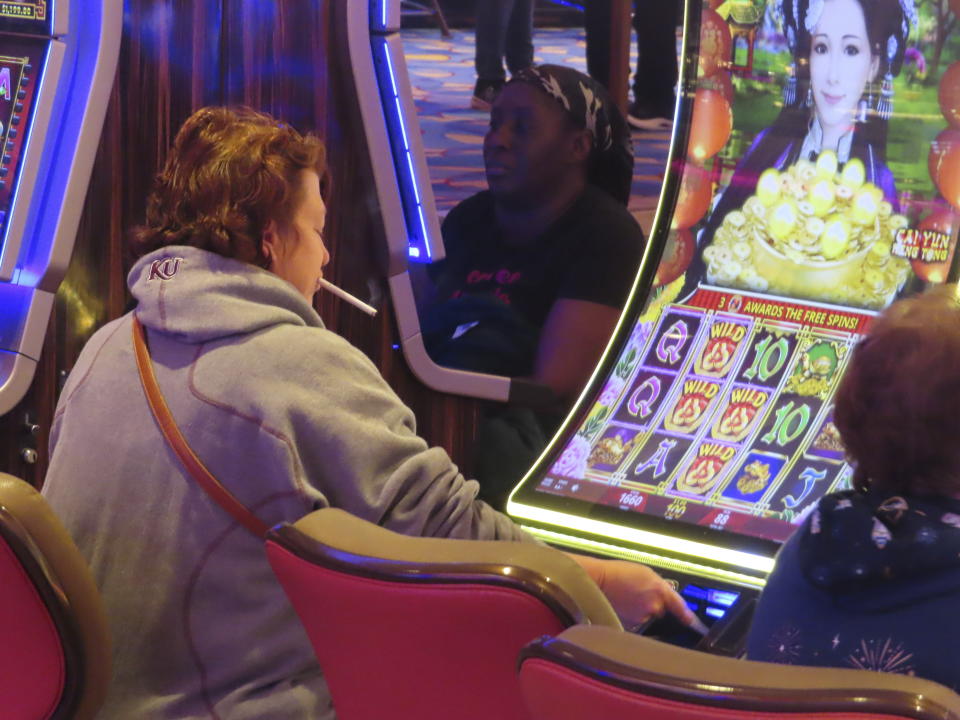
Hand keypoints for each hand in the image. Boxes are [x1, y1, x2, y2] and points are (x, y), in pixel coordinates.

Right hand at [568, 554, 695, 628]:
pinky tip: (622, 605)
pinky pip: (636, 623)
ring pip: (648, 618)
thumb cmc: (618, 573)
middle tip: (639, 595)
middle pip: (661, 611)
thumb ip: (659, 585)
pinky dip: (632, 616)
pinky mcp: (631, 625)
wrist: (598, 581)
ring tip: (627, 598)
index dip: (689, 617)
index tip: (695, 623)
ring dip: (642, 611)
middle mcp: (654, 606)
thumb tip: (666, 595)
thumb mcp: (644, 572)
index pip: (681, 607)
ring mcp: (643, 617)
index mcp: (660, 590)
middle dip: (654, 606)